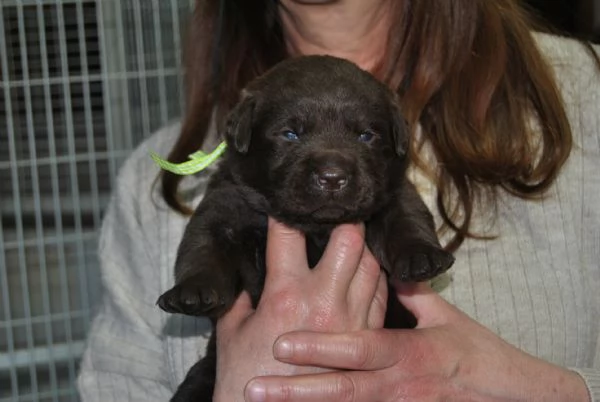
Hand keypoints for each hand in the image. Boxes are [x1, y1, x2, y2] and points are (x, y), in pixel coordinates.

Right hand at [213, 218, 387, 401]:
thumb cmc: (246, 376)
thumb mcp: (232, 331)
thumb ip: (240, 298)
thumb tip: (246, 279)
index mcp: (284, 294)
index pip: (288, 233)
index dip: (285, 213)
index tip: (286, 206)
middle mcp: (323, 301)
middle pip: (350, 238)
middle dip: (344, 220)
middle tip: (336, 216)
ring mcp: (351, 320)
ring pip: (372, 263)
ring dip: (362, 248)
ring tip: (351, 242)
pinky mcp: (368, 337)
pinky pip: (381, 294)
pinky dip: (374, 278)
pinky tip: (363, 275)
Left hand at [247, 282, 589, 401]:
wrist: (505, 397)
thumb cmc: (475, 354)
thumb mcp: (447, 319)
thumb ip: (411, 292)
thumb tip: (383, 263)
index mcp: (408, 352)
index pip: (360, 348)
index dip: (322, 347)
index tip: (282, 344)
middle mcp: (398, 384)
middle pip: (343, 388)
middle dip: (298, 387)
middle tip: (256, 384)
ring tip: (261, 399)